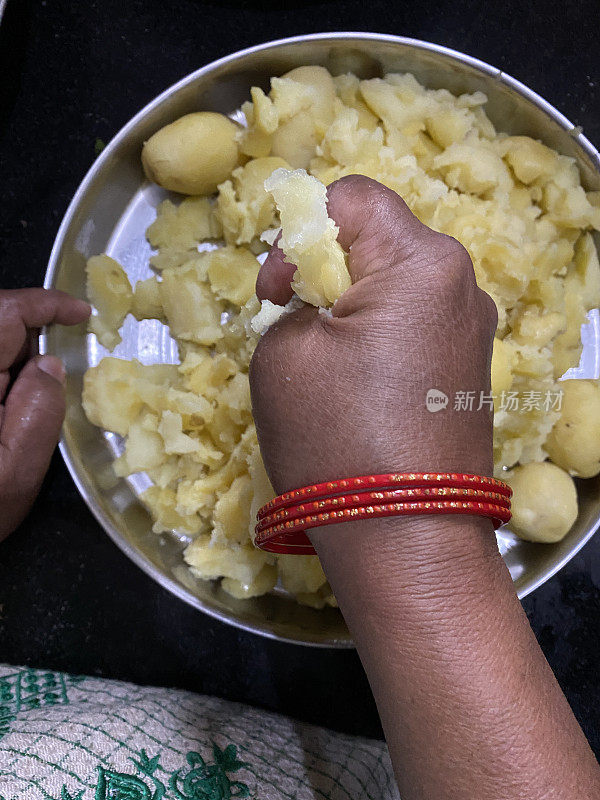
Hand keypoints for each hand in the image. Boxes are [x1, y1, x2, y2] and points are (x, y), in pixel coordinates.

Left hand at [0, 288, 89, 540]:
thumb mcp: (13, 474)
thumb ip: (38, 412)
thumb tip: (50, 365)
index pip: (3, 312)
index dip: (46, 303)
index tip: (82, 313)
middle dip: (29, 341)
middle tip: (54, 384)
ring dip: (11, 365)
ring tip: (19, 415)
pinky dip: (0, 380)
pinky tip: (3, 416)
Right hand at [250, 176, 599, 799]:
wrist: (406, 537)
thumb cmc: (336, 438)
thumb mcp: (285, 351)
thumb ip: (294, 294)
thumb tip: (315, 289)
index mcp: (421, 262)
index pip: (353, 196)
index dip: (301, 229)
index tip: (279, 290)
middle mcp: (462, 283)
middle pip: (381, 238)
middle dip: (327, 266)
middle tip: (293, 320)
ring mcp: (473, 328)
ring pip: (398, 282)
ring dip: (352, 302)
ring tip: (322, 359)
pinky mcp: (470, 368)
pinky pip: (416, 322)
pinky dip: (380, 333)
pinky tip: (357, 381)